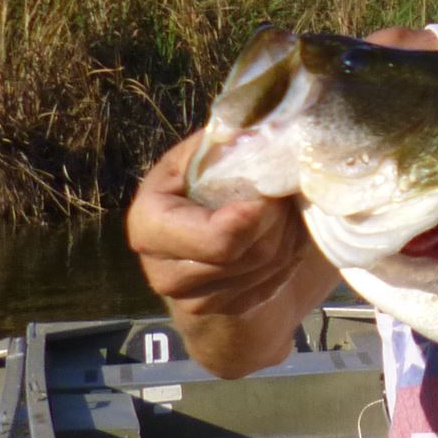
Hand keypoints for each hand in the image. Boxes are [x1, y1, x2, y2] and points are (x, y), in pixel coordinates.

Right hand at [125, 130, 333, 376]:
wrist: (217, 236)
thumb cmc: (211, 184)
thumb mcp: (214, 153)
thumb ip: (231, 141)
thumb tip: (264, 124)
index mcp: (150, 220)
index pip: (213, 236)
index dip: (253, 218)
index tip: (273, 196)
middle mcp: (161, 268)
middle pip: (244, 254)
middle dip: (276, 223)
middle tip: (285, 196)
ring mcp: (191, 299)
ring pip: (263, 270)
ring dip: (286, 239)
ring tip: (284, 214)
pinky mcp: (222, 313)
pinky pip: (270, 287)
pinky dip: (287, 260)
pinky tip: (282, 240)